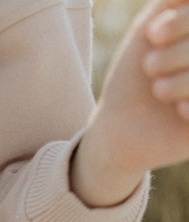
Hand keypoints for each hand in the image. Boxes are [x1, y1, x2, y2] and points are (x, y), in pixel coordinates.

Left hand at [72, 0, 188, 205]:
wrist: (119, 128)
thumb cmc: (136, 74)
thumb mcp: (153, 23)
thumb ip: (173, 0)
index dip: (182, 22)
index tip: (153, 35)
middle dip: (179, 52)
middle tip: (150, 66)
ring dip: (182, 81)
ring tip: (158, 90)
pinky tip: (177, 112)